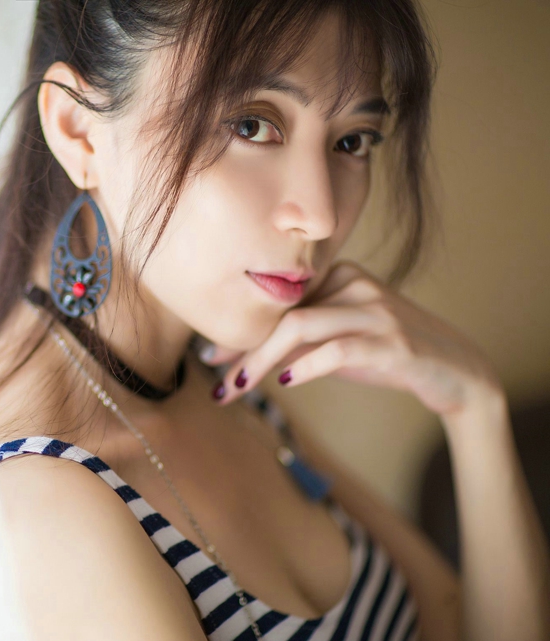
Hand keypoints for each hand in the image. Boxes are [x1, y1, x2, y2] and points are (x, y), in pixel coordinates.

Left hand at [201, 260, 502, 418]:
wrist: (455, 371)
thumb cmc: (384, 354)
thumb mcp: (335, 341)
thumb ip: (294, 341)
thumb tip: (232, 356)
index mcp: (339, 275)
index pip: (277, 301)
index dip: (240, 331)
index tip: (209, 359)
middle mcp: (355, 285)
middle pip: (282, 312)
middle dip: (242, 349)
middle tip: (217, 383)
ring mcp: (377, 311)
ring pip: (301, 326)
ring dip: (261, 360)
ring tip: (238, 387)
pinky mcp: (395, 343)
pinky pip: (339, 348)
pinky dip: (307, 365)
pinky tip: (287, 382)